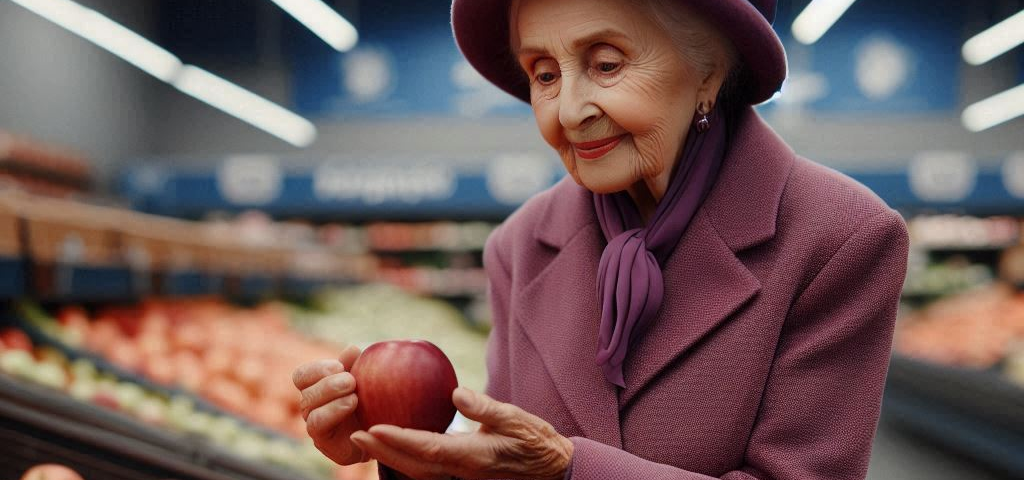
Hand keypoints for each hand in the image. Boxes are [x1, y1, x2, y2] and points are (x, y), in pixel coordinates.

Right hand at [293, 344, 364, 464]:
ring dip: (331, 398)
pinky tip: (351, 405)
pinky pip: (317, 426)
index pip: (301, 375)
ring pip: (309, 409)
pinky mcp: (324, 442)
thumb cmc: (370, 404)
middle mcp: (311, 407)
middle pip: (306, 391)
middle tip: (351, 381)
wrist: (380, 435)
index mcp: (316, 389)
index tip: (339, 366)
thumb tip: (351, 348)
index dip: (316, 369)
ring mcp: (315, 426)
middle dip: (328, 383)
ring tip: (354, 397)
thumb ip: (355, 366)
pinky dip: (333, 413)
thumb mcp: (364, 381)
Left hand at [350, 387, 572, 479]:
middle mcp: (463, 470)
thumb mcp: (516, 418)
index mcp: (474, 456)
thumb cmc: (536, 440)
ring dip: (391, 456)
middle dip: (384, 452)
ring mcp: (462, 475)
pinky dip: (408, 456)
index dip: (400, 440)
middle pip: (415, 465)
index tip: (375, 428)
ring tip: (368, 439)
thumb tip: (456, 392)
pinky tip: (396, 442)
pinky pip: (428, 466)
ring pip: (418, 470)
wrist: (552, 468)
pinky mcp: (463, 472)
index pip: (429, 448)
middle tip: (357, 435)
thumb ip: (486, 407)